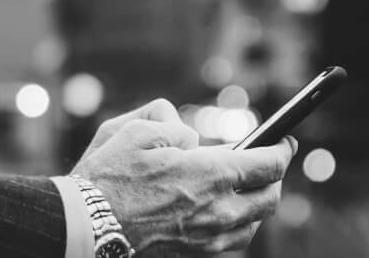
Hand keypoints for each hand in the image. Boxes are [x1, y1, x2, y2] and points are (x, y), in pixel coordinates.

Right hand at [69, 99, 296, 255]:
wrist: (85, 228)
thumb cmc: (106, 177)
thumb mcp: (134, 129)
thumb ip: (169, 123)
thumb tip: (187, 137)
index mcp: (211, 174)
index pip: (268, 164)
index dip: (282, 149)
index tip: (283, 141)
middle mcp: (218, 210)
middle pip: (270, 198)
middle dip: (274, 178)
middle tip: (267, 163)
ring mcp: (208, 239)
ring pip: (254, 224)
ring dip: (255, 204)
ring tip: (244, 189)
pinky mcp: (194, 256)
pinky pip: (231, 242)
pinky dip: (236, 225)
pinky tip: (221, 212)